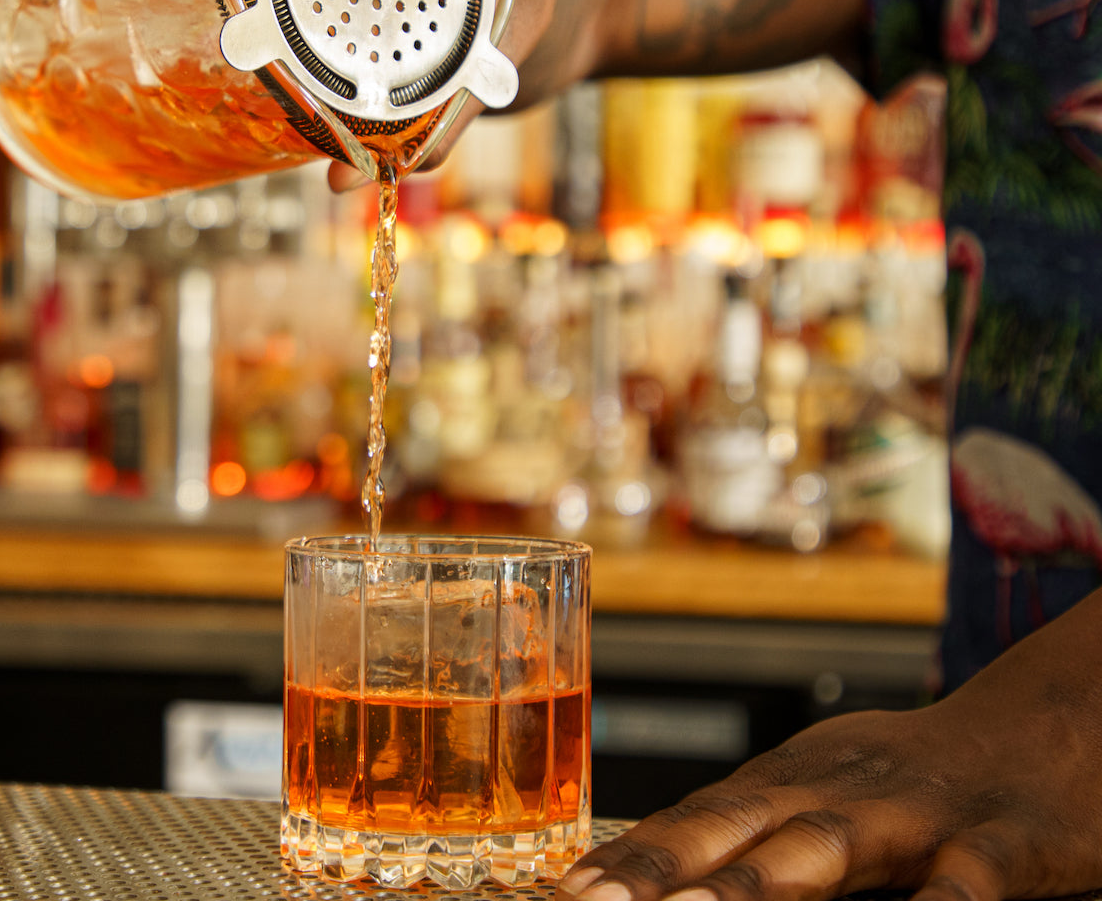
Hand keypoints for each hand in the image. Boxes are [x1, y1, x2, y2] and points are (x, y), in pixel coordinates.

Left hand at [561, 588, 1101, 900]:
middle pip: (738, 831)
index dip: (629, 858)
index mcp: (793, 781)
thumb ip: (758, 837)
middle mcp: (839, 791)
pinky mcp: (1002, 848)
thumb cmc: (914, 780)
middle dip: (661, 872)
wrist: (1046, 727)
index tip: (564, 891)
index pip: (696, 821)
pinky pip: (966, 888)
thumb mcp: (827, 794)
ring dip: (757, 883)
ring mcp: (917, 816)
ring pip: (829, 850)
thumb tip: (659, 881)